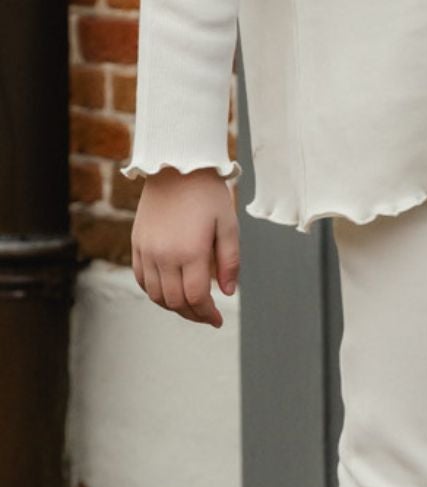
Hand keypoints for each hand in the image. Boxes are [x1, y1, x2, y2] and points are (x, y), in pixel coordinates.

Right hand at [130, 168, 239, 327]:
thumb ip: (229, 262)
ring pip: (156, 295)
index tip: (218, 320)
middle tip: (207, 316)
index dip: (207, 314)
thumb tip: (227, 293)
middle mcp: (164, 255)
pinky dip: (154, 292)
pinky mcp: (137, 244)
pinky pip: (141, 279)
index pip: (196, 298)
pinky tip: (169, 292)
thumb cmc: (207, 194)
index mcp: (190, 251)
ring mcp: (147, 250)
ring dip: (173, 306)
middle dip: (193, 314)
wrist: (176, 166)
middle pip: (175, 301)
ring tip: (190, 306)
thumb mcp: (228, 225)